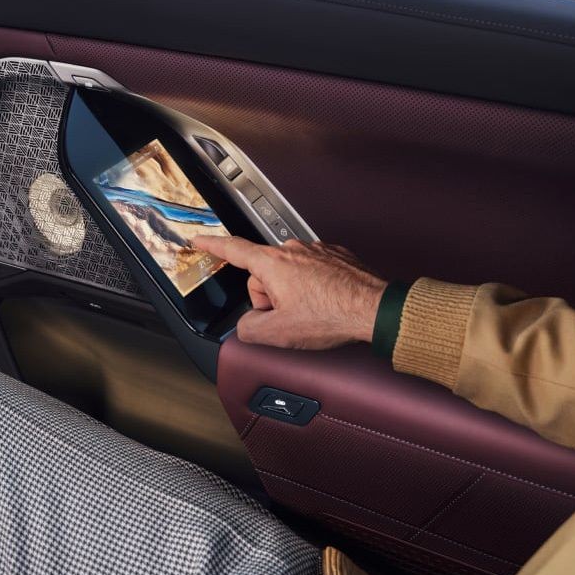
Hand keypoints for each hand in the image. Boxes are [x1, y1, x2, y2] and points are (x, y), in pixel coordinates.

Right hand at [191, 236, 386, 349]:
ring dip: (294, 293)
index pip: (233, 249)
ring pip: (289, 274)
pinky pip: (312, 272)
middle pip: (264, 273)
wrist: (374, 310)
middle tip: (290, 315)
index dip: (213, 246)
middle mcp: (293, 250)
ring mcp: (316, 250)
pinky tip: (326, 303)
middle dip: (271, 296)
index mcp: (273, 264)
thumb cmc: (333, 315)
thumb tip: (248, 325)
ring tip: (314, 311)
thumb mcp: (278, 333)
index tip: (200, 240)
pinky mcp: (335, 256)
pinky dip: (315, 287)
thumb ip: (249, 329)